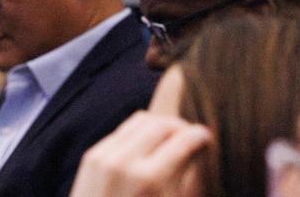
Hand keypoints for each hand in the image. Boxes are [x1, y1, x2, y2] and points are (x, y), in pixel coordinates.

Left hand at [69, 111, 211, 196]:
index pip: (183, 140)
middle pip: (162, 124)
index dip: (200, 136)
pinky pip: (122, 131)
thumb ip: (183, 177)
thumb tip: (199, 149)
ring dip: (160, 125)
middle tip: (191, 136)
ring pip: (141, 120)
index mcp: (150, 180)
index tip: (207, 138)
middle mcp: (125, 163)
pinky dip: (140, 133)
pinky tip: (150, 145)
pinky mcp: (92, 155)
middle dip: (181, 127)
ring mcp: (105, 156)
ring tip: (172, 138)